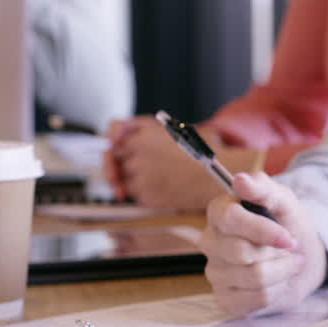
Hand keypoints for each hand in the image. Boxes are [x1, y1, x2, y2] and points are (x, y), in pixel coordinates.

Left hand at [104, 116, 263, 209]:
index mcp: (142, 138)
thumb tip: (114, 138)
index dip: (115, 146)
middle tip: (133, 171)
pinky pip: (137, 196)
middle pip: (116, 162)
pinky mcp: (147, 197)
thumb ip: (141, 129)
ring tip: (160, 177)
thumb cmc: (198, 153)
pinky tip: (165, 188)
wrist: (214, 178)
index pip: (113, 142)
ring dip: (136, 181)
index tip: (114, 153)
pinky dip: (146, 194)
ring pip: (124, 181)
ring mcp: (141, 179)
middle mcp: (138, 158)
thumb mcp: (171, 130)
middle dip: (121, 166)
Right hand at [200, 172, 325, 315]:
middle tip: (290, 248)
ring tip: (288, 263)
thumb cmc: (286, 223)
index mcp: (219, 213)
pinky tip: (278, 281)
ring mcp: (216, 272)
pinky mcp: (226, 298)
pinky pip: (255, 299)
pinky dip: (277, 290)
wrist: (301, 254)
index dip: (262, 230)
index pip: (230, 219)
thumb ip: (263, 188)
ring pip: (253, 277)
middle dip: (277, 252)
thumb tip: (240, 180)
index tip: (287, 238)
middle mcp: (211, 242)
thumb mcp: (282, 200)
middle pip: (241, 252)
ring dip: (283, 270)